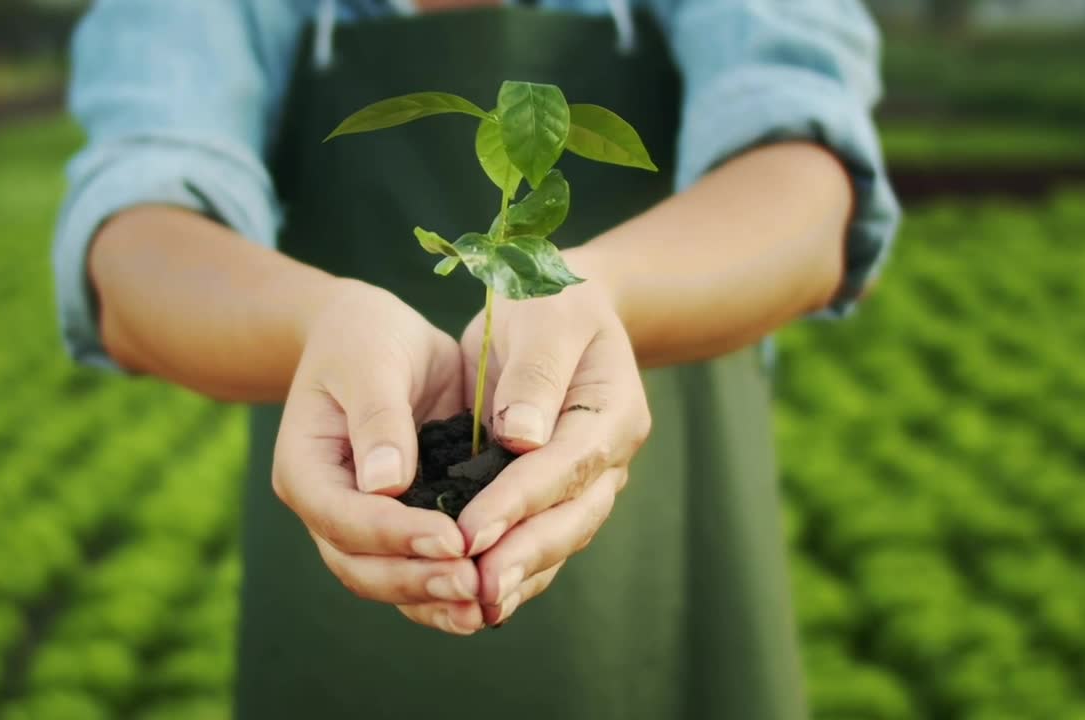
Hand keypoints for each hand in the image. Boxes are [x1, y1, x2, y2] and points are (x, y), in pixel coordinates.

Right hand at [272, 281, 484, 634]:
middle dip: (416, 580)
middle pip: (359, 565)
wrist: (373, 336)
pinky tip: (485, 602)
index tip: (452, 539)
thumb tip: (387, 484)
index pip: (342, 515)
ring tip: (482, 607)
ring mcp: (359, 523)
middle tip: (474, 582)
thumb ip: (377, 417)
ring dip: (432, 599)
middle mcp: (326, 506)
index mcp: (305, 466)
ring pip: (386, 581)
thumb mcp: (370, 359)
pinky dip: (444, 592)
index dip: (395, 534)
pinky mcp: (398, 525)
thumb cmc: (365, 337)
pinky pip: (415, 571)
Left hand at [457, 273, 650, 625]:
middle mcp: (609, 456)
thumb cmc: (549, 302)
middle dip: (522, 556)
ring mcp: (589, 480)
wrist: (562, 308)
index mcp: (613, 411)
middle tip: (476, 590)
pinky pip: (541, 540)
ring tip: (474, 607)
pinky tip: (475, 601)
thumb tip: (520, 436)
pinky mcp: (558, 494)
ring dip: (519, 575)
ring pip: (559, 539)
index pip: (565, 465)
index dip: (518, 501)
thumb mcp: (544, 318)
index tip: (471, 532)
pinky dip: (514, 571)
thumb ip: (536, 375)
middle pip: (570, 517)